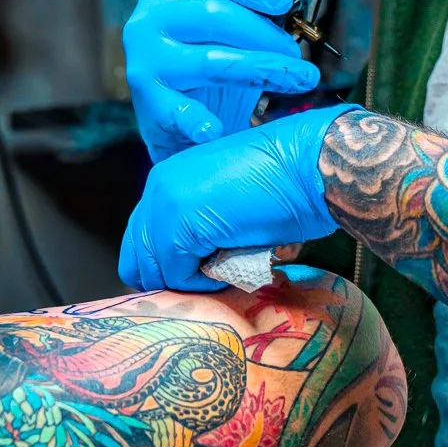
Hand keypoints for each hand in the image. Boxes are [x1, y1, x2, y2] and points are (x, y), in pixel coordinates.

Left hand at [118, 104, 359, 291]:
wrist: (310, 164)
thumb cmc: (287, 183)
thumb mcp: (229, 203)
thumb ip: (200, 227)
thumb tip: (190, 270)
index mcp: (169, 177)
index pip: (142, 237)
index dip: (165, 265)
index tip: (194, 277)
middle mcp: (158, 186)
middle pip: (136, 258)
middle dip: (169, 279)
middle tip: (206, 282)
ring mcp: (164, 204)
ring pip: (154, 270)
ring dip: (187, 281)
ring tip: (224, 269)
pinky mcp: (178, 225)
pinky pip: (177, 275)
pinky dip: (204, 282)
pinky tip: (232, 262)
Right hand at [123, 0, 330, 161]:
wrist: (178, 116)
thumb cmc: (211, 56)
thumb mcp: (239, 19)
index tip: (285, 1)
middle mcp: (152, 17)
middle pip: (213, 14)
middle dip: (265, 34)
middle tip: (296, 53)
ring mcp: (146, 58)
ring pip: (211, 60)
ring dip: (262, 70)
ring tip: (298, 80)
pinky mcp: (147, 99)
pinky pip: (177, 110)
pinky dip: (199, 120)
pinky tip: (217, 129)